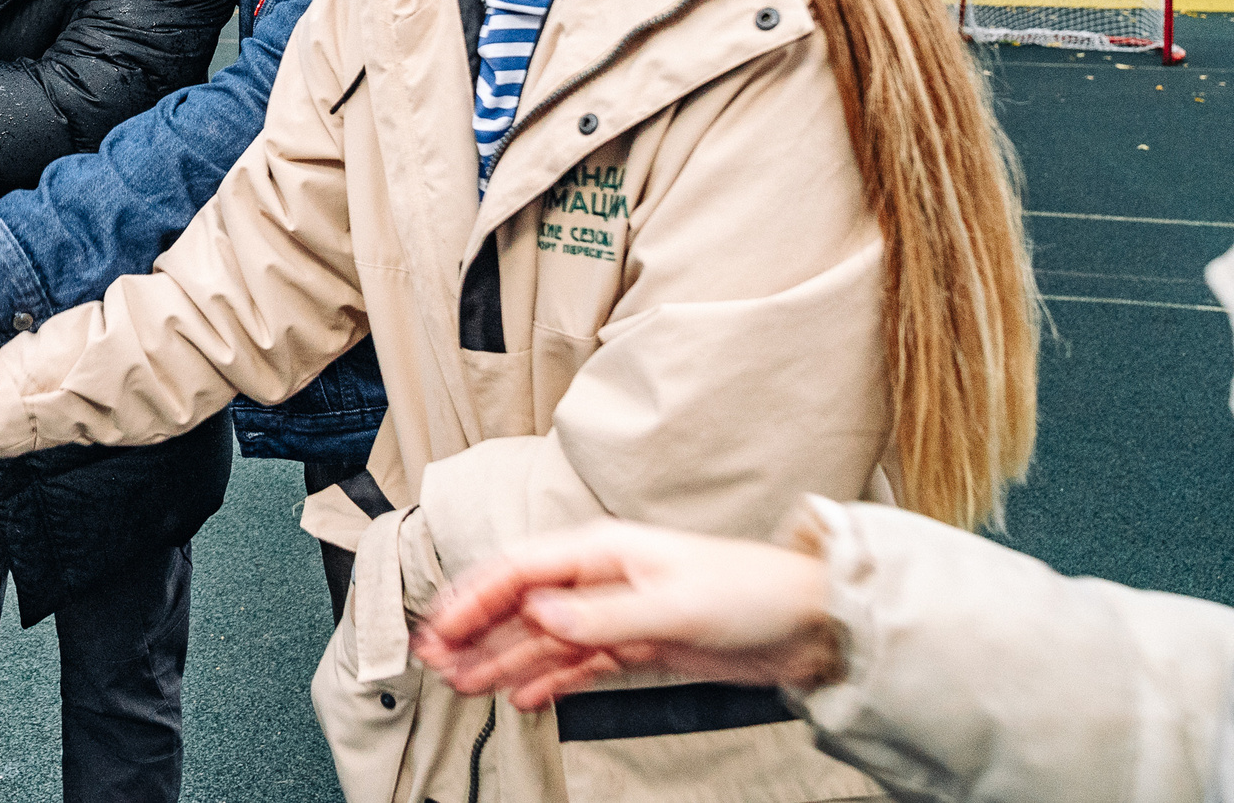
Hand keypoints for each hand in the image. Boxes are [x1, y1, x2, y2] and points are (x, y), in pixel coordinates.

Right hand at [414, 520, 841, 710]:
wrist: (812, 623)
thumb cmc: (752, 594)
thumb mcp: (674, 606)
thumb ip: (601, 614)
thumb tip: (538, 613)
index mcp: (603, 552)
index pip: (520, 571)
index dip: (475, 598)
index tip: (443, 628)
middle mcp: (601, 579)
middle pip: (522, 605)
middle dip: (476, 632)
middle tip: (436, 663)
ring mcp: (617, 613)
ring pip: (543, 637)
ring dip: (503, 659)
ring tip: (464, 684)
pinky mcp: (638, 645)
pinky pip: (578, 663)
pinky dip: (548, 679)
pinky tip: (523, 697)